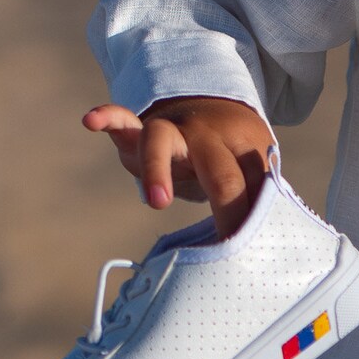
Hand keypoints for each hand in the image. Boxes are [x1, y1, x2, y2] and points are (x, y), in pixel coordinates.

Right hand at [82, 96, 273, 239]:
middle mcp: (208, 135)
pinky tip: (91, 121)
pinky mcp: (139, 129)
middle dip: (226, 206)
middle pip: (219, 168)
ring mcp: (173, 129)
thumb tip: (267, 241)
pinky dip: (108, 118)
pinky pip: (123, 119)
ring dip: (158, 169)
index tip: (257, 253)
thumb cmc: (231, 155)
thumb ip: (256, 199)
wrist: (210, 106)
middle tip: (228, 246)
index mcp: (243, 146)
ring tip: (157, 202)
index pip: (255, 183)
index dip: (255, 218)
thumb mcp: (251, 171)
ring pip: (162, 140)